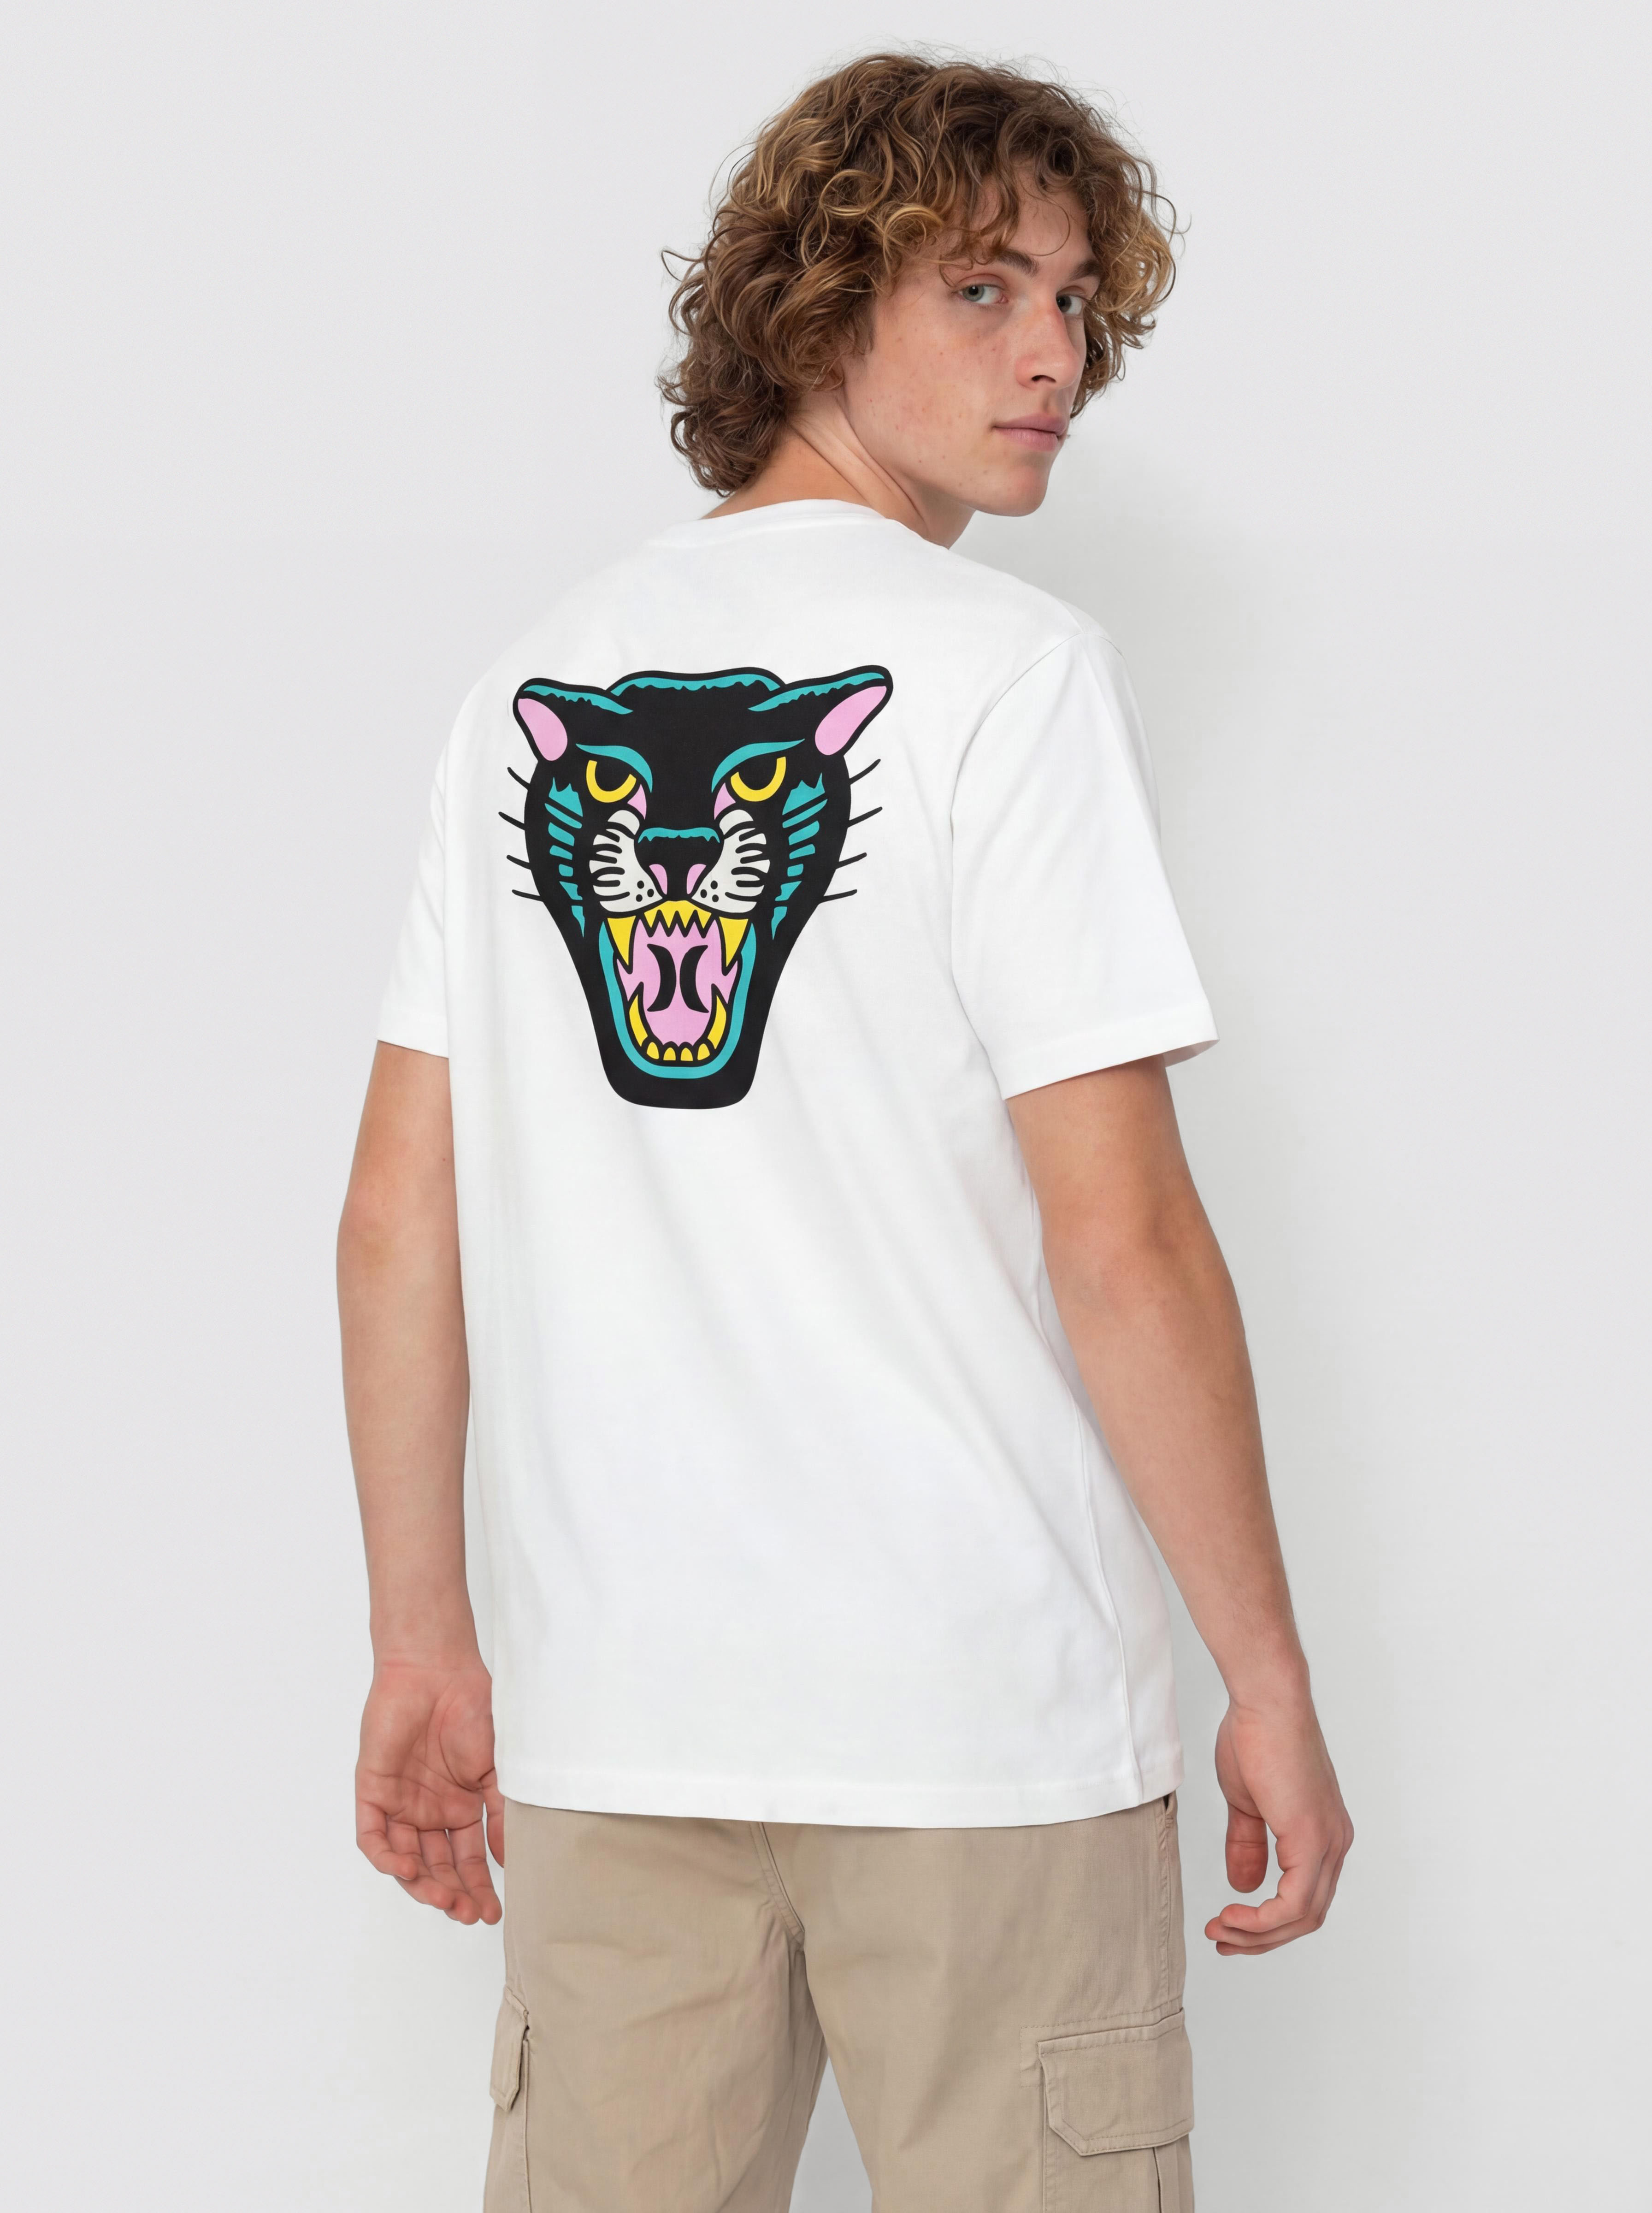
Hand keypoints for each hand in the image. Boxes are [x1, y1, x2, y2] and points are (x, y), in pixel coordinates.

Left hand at [356, 1656, 505, 1924]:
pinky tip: (408, 1869)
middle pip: (438, 1868)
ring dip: (422, 1886)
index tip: (494, 1913)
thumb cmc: (473, 1708)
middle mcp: (430, 1811)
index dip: (479, 1888)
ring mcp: (400, 1804)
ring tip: (444, 1900)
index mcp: (461, 1806)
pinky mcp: (373, 1792)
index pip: (468, 1860)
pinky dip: (387, 1858)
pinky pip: (373, 1837)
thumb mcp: (496, 1767)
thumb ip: (499, 1813)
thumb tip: (509, 1860)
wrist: (437, 1670)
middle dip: (453, 1895)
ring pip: (406, 1861)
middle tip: (470, 1914)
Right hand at [1204, 1694, 1352, 1954]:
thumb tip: (1243, 1886)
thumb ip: (1247, 1845)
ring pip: (1303, 1916)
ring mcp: (1328, 1843)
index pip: (1304, 1897)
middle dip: (1262, 1937)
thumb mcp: (1247, 1803)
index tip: (1228, 1923)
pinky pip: (1294, 1903)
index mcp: (1322, 1834)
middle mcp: (1334, 1843)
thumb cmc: (1255, 1738)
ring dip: (1258, 1934)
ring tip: (1220, 1930)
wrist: (1265, 1702)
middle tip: (1221, 1938)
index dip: (1267, 1920)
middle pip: (1306, 1916)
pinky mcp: (1313, 1839)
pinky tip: (1234, 1916)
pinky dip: (1264, 1920)